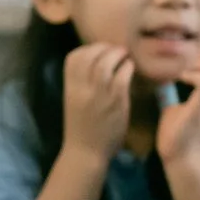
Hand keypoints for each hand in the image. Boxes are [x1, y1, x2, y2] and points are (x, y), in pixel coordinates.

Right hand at [62, 43, 133, 162]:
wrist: (86, 152)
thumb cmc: (81, 128)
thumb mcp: (74, 102)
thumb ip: (81, 83)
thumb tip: (97, 63)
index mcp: (69, 88)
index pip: (73, 57)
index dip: (87, 49)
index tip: (98, 51)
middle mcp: (82, 88)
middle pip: (91, 55)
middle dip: (105, 47)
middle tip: (116, 51)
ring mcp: (99, 94)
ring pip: (106, 62)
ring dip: (118, 54)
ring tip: (124, 56)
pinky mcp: (116, 101)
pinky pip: (122, 75)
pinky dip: (127, 67)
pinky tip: (129, 69)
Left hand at [156, 52, 199, 166]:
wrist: (177, 156)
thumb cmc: (175, 134)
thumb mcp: (173, 107)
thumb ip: (172, 93)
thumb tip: (161, 80)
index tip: (194, 60)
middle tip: (192, 62)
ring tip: (189, 68)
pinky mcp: (199, 108)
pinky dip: (193, 76)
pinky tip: (181, 78)